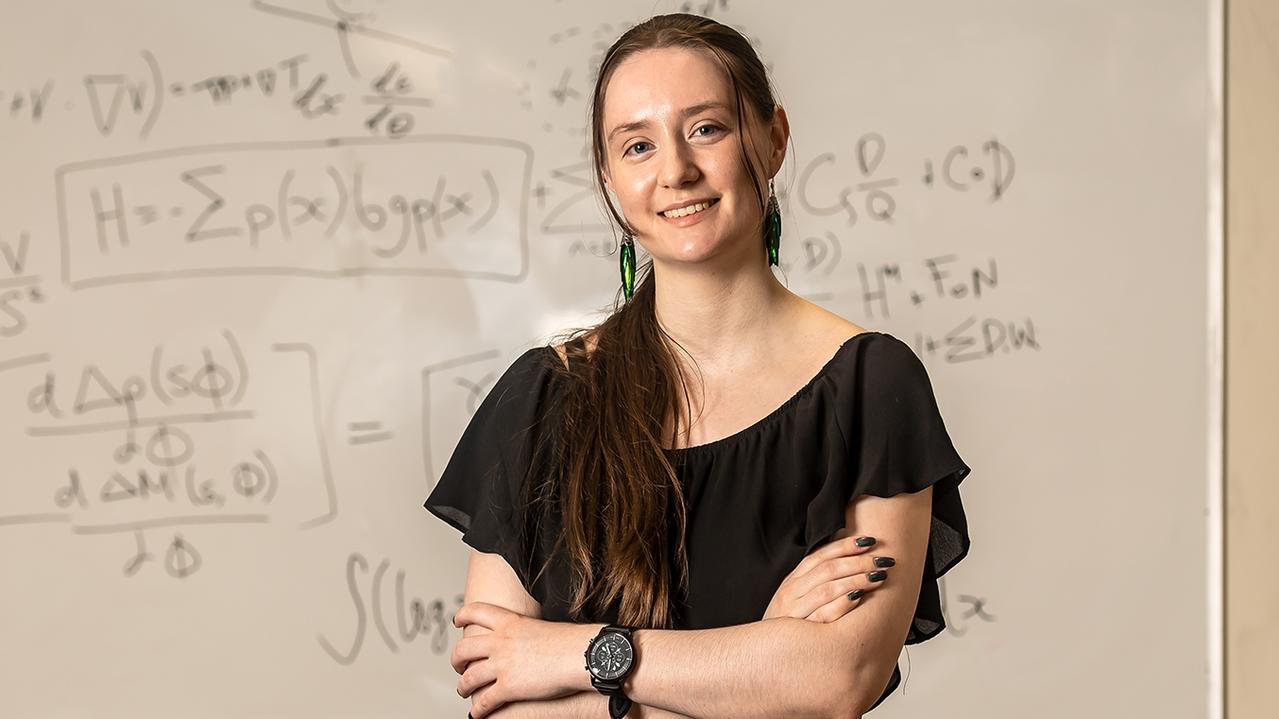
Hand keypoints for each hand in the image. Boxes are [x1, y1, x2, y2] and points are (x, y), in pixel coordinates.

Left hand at [451, 602, 597, 718]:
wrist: (581, 654)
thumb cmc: (570, 642)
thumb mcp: (541, 626)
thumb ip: (525, 632)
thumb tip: (524, 639)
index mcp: (510, 622)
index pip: (476, 611)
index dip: (463, 616)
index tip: (457, 621)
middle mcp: (501, 641)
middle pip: (464, 648)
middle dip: (456, 660)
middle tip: (458, 666)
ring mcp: (502, 665)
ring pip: (468, 678)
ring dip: (463, 687)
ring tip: (464, 691)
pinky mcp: (508, 687)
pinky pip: (484, 702)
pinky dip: (477, 710)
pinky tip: (477, 714)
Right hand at [762, 530, 893, 622]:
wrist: (764, 656)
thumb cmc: (786, 625)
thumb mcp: (795, 597)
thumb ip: (814, 580)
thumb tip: (845, 560)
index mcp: (792, 580)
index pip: (820, 555)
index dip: (845, 546)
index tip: (869, 540)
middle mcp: (791, 591)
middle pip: (828, 569)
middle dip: (858, 562)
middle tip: (882, 560)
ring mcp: (794, 611)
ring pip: (828, 588)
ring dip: (856, 579)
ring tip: (878, 576)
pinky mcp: (800, 632)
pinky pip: (823, 614)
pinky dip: (842, 604)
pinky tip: (859, 596)